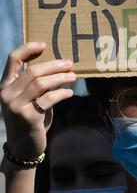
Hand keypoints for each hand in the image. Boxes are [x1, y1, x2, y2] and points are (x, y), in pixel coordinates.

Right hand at [0, 43, 75, 159]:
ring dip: (61, 78)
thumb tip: (59, 67)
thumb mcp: (27, 99)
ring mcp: (16, 106)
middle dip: (54, 65)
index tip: (45, 44)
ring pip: (41, 83)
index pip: (13, 59)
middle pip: (33, 71)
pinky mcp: (28, 117)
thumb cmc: (28, 119)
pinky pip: (49, 99)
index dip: (28, 48)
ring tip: (73, 77)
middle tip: (70, 64)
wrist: (22, 147)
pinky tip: (69, 93)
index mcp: (5, 85)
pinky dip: (62, 93)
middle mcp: (7, 94)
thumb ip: (35, 85)